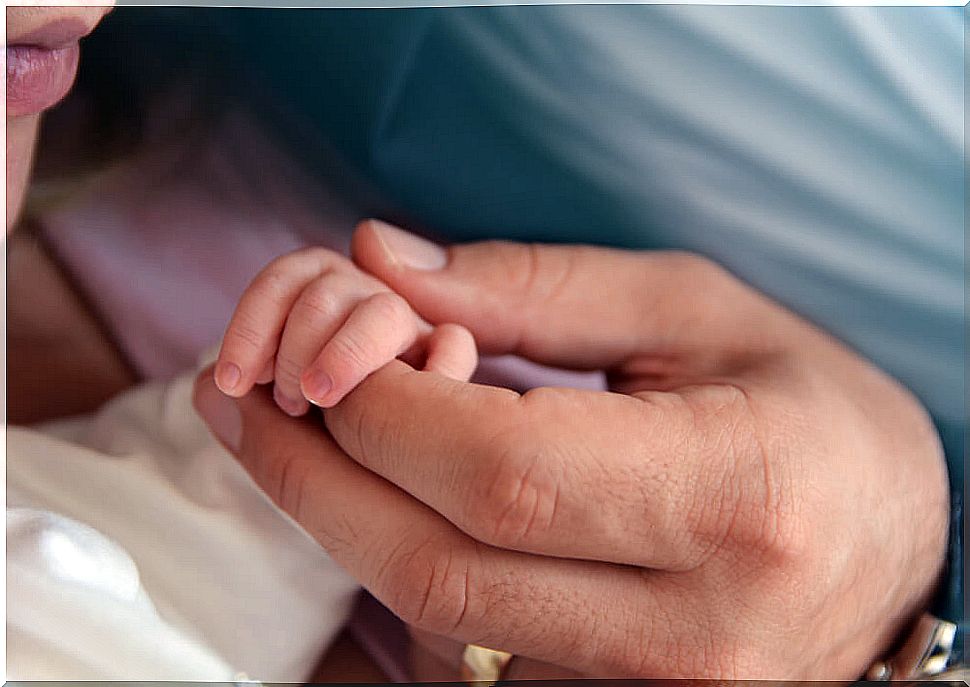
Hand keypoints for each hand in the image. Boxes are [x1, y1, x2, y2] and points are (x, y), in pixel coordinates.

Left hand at [195, 221, 948, 678]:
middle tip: (256, 396)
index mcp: (736, 496)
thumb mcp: (699, 314)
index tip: (326, 347)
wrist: (893, 541)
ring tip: (304, 437)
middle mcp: (698, 629)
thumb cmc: (809, 413)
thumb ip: (539, 289)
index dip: (380, 405)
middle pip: (441, 562)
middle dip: (319, 472)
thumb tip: (381, 264)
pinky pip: (468, 661)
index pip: (499, 466)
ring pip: (438, 625)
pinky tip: (384, 503)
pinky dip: (404, 574)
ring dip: (343, 523)